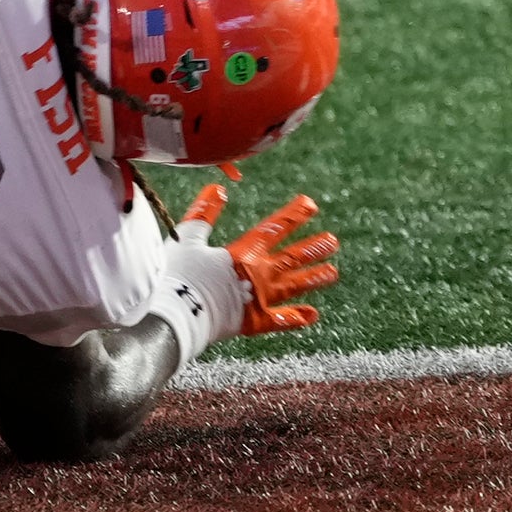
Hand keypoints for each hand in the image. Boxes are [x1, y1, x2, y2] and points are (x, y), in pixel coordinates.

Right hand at [177, 183, 338, 337]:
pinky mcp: (254, 322)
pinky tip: (313, 315)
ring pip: (293, 286)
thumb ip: (204, 214)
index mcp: (244, 253)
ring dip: (313, 278)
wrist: (178, 313)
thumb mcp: (189, 238)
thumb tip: (217, 188)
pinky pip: (280, 320)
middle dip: (312, 247)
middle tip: (332, 241)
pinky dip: (296, 318)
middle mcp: (259, 274)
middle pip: (292, 258)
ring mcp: (259, 299)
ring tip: (332, 272)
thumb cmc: (180, 274)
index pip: (274, 228)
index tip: (310, 204)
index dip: (294, 215)